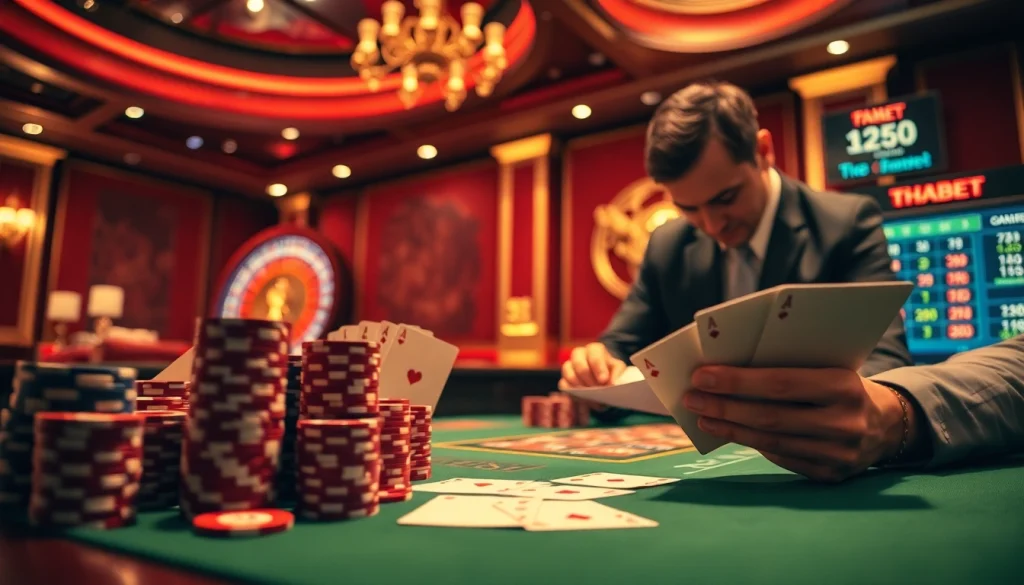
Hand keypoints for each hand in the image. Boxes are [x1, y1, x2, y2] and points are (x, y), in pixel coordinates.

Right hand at [558, 342, 626, 389]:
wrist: (603, 380)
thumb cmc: (611, 371)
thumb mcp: (618, 370)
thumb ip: (618, 374)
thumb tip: (612, 384)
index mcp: (594, 349)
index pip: (593, 352)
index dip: (598, 366)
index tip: (603, 380)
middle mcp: (580, 354)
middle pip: (578, 361)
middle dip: (587, 377)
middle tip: (596, 388)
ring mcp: (570, 366)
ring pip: (567, 371)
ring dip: (579, 385)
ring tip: (591, 395)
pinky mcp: (564, 379)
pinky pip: (563, 384)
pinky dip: (572, 392)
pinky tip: (584, 399)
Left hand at [682, 365, 914, 482]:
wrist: (887, 424)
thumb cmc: (843, 384)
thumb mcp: (828, 365)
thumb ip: (789, 365)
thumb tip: (727, 368)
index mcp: (844, 386)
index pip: (780, 383)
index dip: (737, 381)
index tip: (701, 375)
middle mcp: (844, 423)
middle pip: (770, 416)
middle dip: (725, 405)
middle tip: (692, 396)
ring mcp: (838, 454)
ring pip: (770, 440)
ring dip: (730, 427)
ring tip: (702, 414)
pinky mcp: (829, 475)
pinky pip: (780, 457)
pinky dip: (750, 442)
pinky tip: (728, 430)